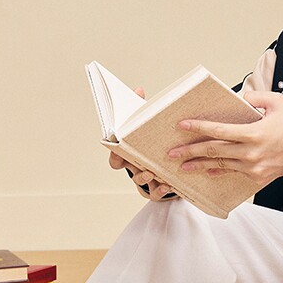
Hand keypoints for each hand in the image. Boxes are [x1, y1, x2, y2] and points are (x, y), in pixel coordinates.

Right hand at [108, 87, 176, 201]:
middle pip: (128, 168)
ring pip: (140, 180)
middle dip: (133, 166)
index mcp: (129, 152)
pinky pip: (155, 193)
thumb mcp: (145, 124)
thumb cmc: (152, 141)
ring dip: (145, 177)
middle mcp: (134, 166)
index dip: (114, 156)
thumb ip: (140, 108)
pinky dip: (160, 190)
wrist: (168, 160)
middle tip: (139, 163)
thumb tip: (139, 89)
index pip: (115, 157)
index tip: (117, 153)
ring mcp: (144, 178)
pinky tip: (168, 186)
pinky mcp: (156, 188)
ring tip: (153, 173)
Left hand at [167, 91, 282, 185]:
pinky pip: (232, 173)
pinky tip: (205, 171)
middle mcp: (250, 153)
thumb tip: (238, 97)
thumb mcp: (277, 103)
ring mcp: (252, 167)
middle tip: (171, 153)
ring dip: (199, 165)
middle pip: (213, 151)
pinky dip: (217, 171)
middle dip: (190, 151)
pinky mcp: (255, 177)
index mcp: (253, 133)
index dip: (199, 128)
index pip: (219, 131)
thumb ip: (255, 97)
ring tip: (182, 166)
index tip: (182, 126)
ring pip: (219, 165)